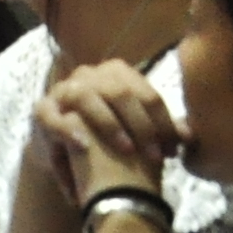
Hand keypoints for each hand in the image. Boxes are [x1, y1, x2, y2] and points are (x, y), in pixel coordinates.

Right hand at [38, 60, 182, 197]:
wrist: (68, 151)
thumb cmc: (107, 137)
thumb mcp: (136, 132)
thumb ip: (162, 132)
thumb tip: (191, 137)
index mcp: (117, 74)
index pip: (147, 94)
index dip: (164, 124)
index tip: (174, 152)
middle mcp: (90, 75)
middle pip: (120, 92)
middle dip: (141, 126)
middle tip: (155, 157)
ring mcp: (63, 90)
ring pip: (86, 97)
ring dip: (109, 124)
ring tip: (126, 151)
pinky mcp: (42, 110)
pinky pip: (53, 116)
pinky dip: (70, 130)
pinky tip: (86, 147)